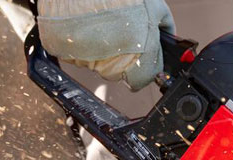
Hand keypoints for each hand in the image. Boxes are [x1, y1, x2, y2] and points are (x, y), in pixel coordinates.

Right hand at [37, 0, 174, 89]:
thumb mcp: (156, 6)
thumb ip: (164, 28)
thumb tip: (168, 39)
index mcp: (138, 56)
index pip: (143, 80)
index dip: (144, 67)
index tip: (142, 56)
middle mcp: (111, 63)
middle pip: (119, 73)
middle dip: (122, 56)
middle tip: (120, 30)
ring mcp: (86, 59)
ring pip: (97, 64)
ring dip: (100, 48)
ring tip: (101, 22)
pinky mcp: (64, 50)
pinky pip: (76, 53)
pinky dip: (80, 42)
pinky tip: (85, 22)